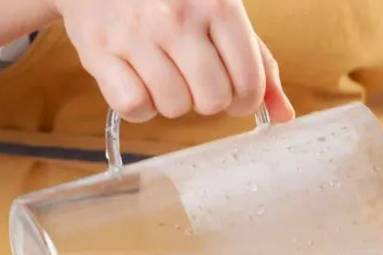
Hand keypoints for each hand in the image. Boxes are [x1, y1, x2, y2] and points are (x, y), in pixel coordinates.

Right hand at [53, 0, 294, 122]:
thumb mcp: (221, 14)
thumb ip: (257, 62)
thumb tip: (284, 115)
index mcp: (218, 4)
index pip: (249, 83)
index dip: (245, 101)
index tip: (234, 95)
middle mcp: (176, 17)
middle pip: (212, 100)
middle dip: (208, 101)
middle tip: (195, 81)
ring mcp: (135, 33)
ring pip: (174, 107)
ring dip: (172, 102)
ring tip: (163, 73)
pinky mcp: (98, 49)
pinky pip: (134, 107)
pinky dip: (139, 105)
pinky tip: (137, 80)